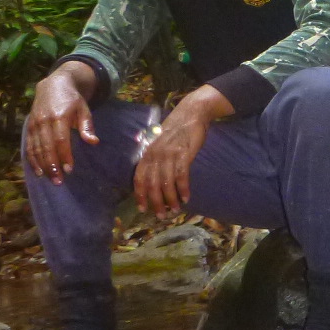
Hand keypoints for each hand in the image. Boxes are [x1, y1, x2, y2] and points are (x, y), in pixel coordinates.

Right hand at [24, 64, 98, 184]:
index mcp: (59, 117)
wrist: (54, 85)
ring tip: (50, 179)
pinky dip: (32, 159)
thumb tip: (93, 142)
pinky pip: (28, 145)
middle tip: (59, 181)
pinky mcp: (29, 126)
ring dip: (42, 165)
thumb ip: (87, 126)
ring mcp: (34, 124)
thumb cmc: (73, 100)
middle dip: (52, 165)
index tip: (70, 169)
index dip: (64, 155)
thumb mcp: (84, 110)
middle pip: (46, 147)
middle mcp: (43, 121)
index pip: (61, 140)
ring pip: (36, 148)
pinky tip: (38, 170)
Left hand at [133, 86, 231, 215]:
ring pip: (166, 183)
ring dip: (171, 200)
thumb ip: (156, 158)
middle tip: (162, 216)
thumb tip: (155, 178)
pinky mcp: (183, 154)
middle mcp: (155, 155)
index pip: (139, 179)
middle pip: (152, 185)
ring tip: (175, 210)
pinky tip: (186, 198)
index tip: (143, 208)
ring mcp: (169, 155)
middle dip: (156, 203)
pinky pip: (181, 176)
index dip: (140, 195)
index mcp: (147, 154)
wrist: (191, 114)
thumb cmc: (176, 130)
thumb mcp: (160, 144)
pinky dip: (183, 189)